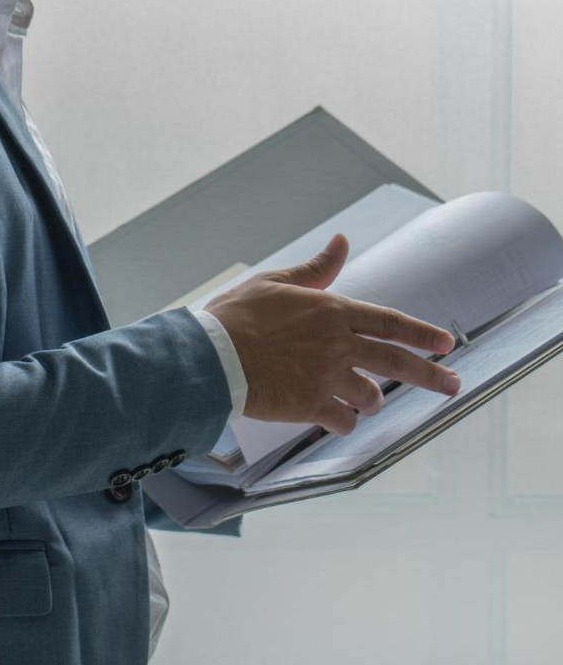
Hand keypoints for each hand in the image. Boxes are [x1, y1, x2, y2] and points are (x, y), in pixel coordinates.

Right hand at [203, 233, 460, 434]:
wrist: (212, 355)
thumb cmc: (237, 316)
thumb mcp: (277, 281)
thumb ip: (316, 268)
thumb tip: (342, 241)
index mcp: (334, 311)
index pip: (391, 322)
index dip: (423, 333)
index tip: (446, 343)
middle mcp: (339, 345)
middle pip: (397, 362)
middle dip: (431, 375)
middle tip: (453, 385)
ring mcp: (327, 377)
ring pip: (370, 396)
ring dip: (371, 402)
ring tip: (366, 405)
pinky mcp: (310, 406)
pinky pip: (342, 421)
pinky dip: (343, 423)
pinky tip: (336, 421)